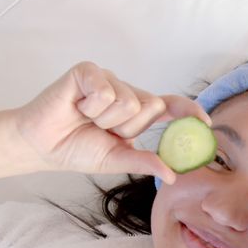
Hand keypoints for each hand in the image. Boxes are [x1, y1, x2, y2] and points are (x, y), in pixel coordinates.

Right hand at [15, 61, 209, 179]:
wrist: (41, 144)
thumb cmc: (77, 149)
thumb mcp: (115, 160)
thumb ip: (144, 163)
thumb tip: (173, 175)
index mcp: (138, 113)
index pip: (171, 107)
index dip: (190, 111)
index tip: (206, 123)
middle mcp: (127, 92)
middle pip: (150, 105)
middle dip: (126, 127)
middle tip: (102, 130)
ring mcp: (109, 79)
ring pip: (128, 101)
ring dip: (105, 120)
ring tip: (86, 119)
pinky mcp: (89, 71)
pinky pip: (106, 92)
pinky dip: (90, 107)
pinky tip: (77, 107)